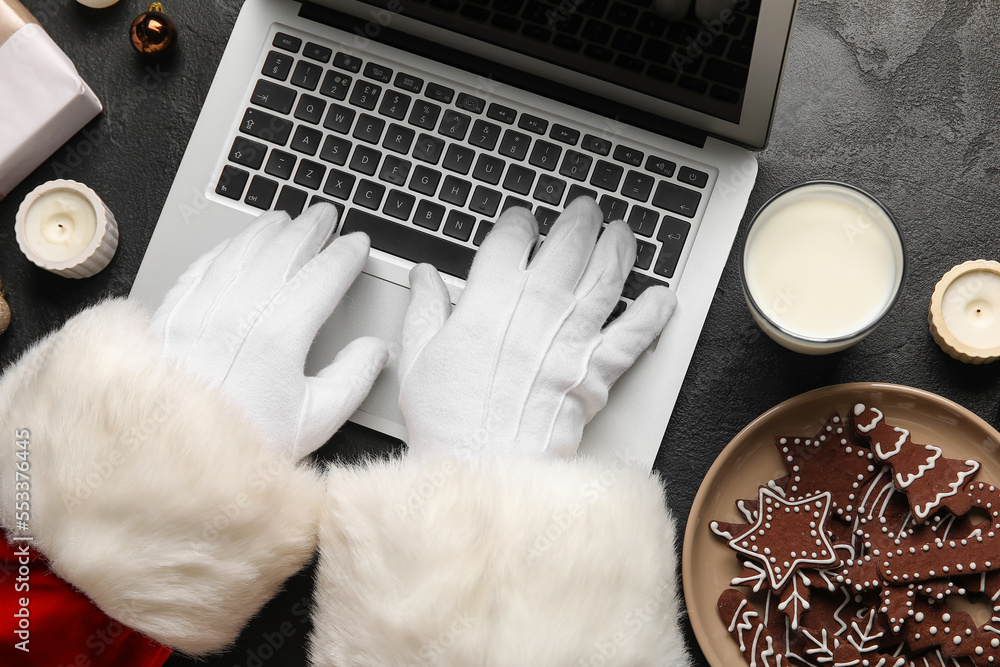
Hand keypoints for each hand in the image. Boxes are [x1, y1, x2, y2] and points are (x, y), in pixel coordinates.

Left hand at [149, 204, 387, 460]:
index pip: (322, 277)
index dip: (344, 256)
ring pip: (241, 250)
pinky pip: (204, 263)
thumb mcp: (315, 421)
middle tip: (326, 215)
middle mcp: (239, 311)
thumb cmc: (244, 443)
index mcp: (280, 335)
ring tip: (286, 218)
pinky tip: (236, 242)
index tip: (358, 244)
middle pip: (282, 251)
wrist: (168, 458)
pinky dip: (226, 246)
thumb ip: (354, 379)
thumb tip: (377, 350)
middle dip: (309, 229)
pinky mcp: (172, 314)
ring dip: (268, 229)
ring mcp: (201, 308)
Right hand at [398, 197, 675, 459]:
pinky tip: (662, 296)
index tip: (523, 223)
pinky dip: (652, 313)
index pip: (513, 237)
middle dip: (579, 220)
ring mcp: (572, 338)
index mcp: (491, 299)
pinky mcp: (597, 372)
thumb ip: (425, 308)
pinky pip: (635, 334)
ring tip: (622, 234)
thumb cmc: (450, 422)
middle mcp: (538, 309)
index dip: (520, 223)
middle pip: (569, 244)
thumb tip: (424, 276)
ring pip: (606, 276)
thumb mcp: (419, 358)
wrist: (484, 468)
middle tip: (585, 211)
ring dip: (618, 248)